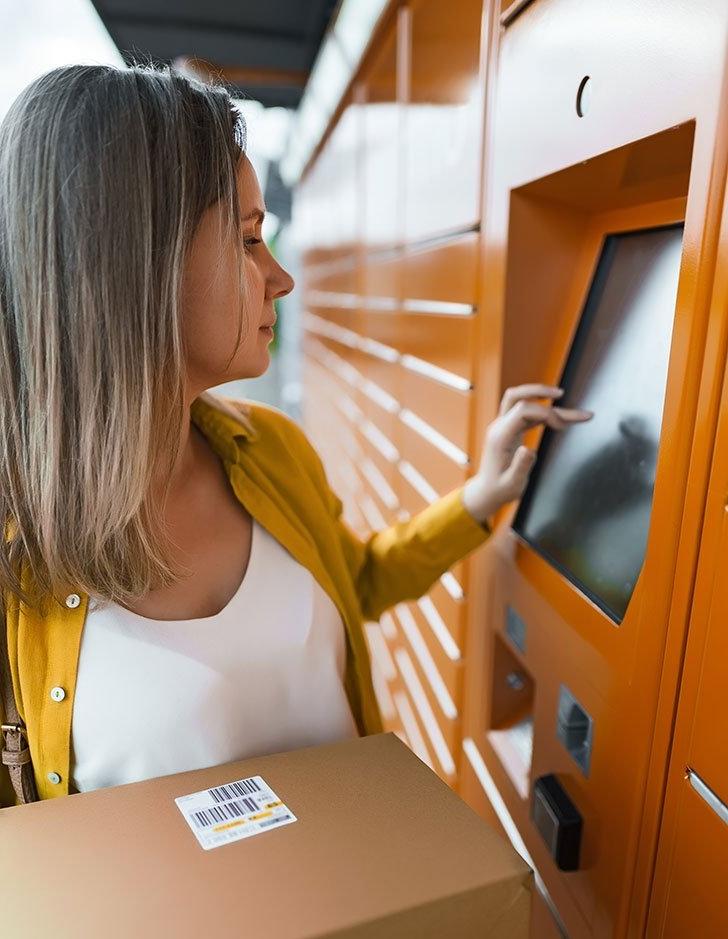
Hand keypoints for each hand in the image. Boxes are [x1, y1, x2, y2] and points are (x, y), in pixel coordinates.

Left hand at [462, 384, 592, 525]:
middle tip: (562, 394)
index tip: (562, 426)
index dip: (545, 412)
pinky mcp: (510, 430)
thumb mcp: (512, 484)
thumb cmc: (499, 489)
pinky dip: (544, 413)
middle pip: (516, 396)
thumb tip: (529, 449)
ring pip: (523, 402)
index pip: (522, 410)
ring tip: (572, 411)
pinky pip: (527, 414)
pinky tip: (561, 419)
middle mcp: (499, 427)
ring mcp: (503, 426)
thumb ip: (520, 466)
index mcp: (499, 437)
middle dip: (539, 391)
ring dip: (545, 400)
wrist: (486, 491)